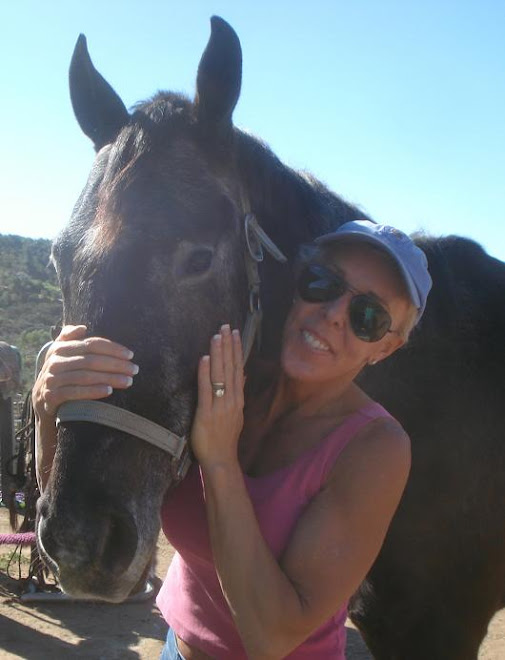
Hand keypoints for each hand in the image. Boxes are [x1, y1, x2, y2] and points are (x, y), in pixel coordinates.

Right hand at [32, 325, 138, 422]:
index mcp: (61, 348)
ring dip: (109, 378)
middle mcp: (55, 361)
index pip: (90, 344)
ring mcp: (52, 379)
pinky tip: (109, 391)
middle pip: (91, 360)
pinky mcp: (51, 396)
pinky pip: (74, 392)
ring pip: (85, 376)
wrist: (41, 400)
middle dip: (116, 365)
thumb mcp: (62, 354)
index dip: (112, 348)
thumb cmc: (61, 373)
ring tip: (128, 382)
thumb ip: (69, 338)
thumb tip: (82, 327)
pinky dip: (93, 391)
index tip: (130, 355)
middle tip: (134, 370)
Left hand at [191, 325, 244, 468]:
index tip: (234, 333)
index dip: (236, 349)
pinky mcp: (206, 414)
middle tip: (225, 326)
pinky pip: (206, 390)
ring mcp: (220, 406)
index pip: (237, 368)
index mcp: (237, 399)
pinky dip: (205, 373)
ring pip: (220, 375)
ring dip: (218, 354)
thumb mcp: (236, 413)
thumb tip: (240, 374)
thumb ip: (237, 393)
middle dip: (228, 346)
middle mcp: (231, 399)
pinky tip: (205, 359)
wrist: (221, 459)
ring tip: (216, 336)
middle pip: (230, 367)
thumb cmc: (225, 438)